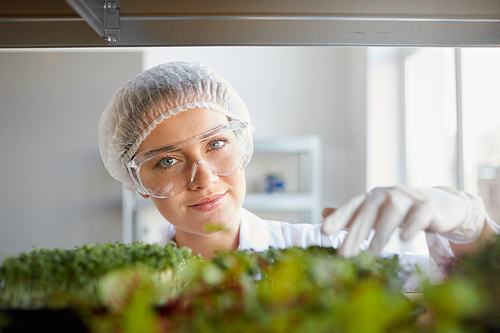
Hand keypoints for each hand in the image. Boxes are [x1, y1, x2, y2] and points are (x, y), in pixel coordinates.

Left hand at [321, 186, 484, 256]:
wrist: (440, 205)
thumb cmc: (402, 211)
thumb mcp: (376, 212)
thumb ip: (351, 215)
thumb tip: (322, 213)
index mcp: (373, 196)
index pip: (352, 205)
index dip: (338, 217)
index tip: (324, 231)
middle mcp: (388, 193)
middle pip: (369, 211)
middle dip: (355, 233)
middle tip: (345, 254)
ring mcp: (409, 198)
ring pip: (392, 211)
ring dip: (381, 232)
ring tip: (372, 253)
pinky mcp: (428, 206)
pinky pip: (419, 214)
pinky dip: (411, 225)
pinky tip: (404, 239)